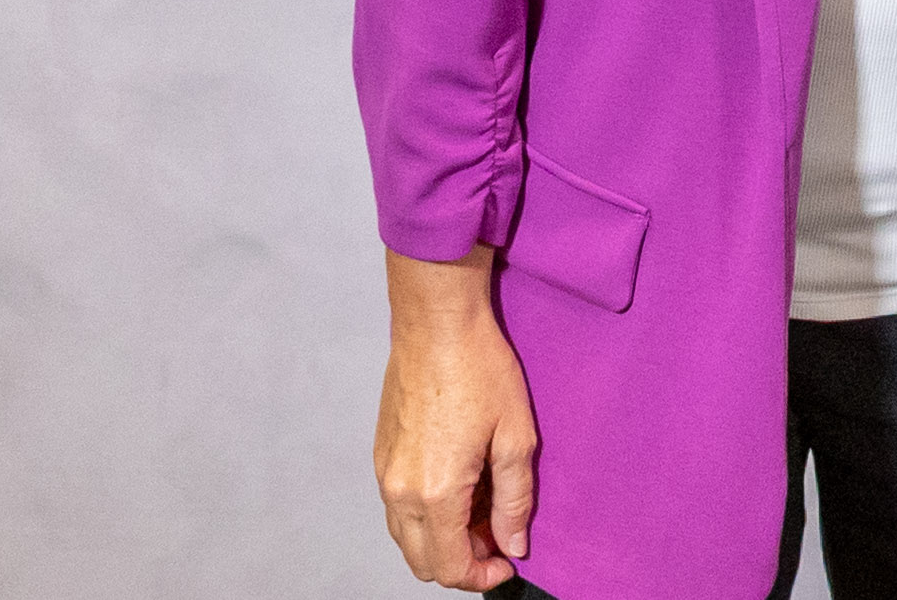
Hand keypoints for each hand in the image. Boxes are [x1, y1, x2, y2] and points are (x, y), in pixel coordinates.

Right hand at [374, 246, 539, 589]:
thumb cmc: (480, 369)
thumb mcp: (514, 436)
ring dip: (442, 541)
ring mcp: (384, 474)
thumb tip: (514, 543)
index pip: (451, 566)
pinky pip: (398, 509)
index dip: (483, 575)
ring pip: (407, 538)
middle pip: (422, 562)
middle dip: (462, 562)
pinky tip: (459, 488)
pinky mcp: (380, 455)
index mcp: (435, 492)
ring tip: (482, 511)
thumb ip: (515, 500)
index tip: (508, 562)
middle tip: (498, 538)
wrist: (436, 322)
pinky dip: (426, 516)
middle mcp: (400, 491)